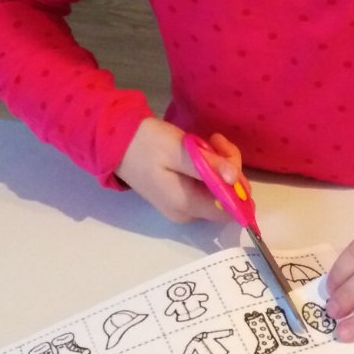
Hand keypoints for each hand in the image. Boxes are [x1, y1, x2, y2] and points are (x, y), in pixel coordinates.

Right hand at [116, 117, 247, 224]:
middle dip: (229, 169)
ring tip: (208, 140)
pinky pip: (205, 186)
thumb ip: (209, 166)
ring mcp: (183, 206)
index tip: (226, 156)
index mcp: (187, 205)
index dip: (238, 185)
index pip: (230, 209)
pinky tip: (200, 150)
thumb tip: (236, 179)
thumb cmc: (146, 144)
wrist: (115, 142)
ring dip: (219, 165)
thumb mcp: (180, 150)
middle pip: (225, 199)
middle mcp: (187, 213)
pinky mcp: (179, 195)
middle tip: (215, 140)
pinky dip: (209, 168)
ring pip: (217, 190)